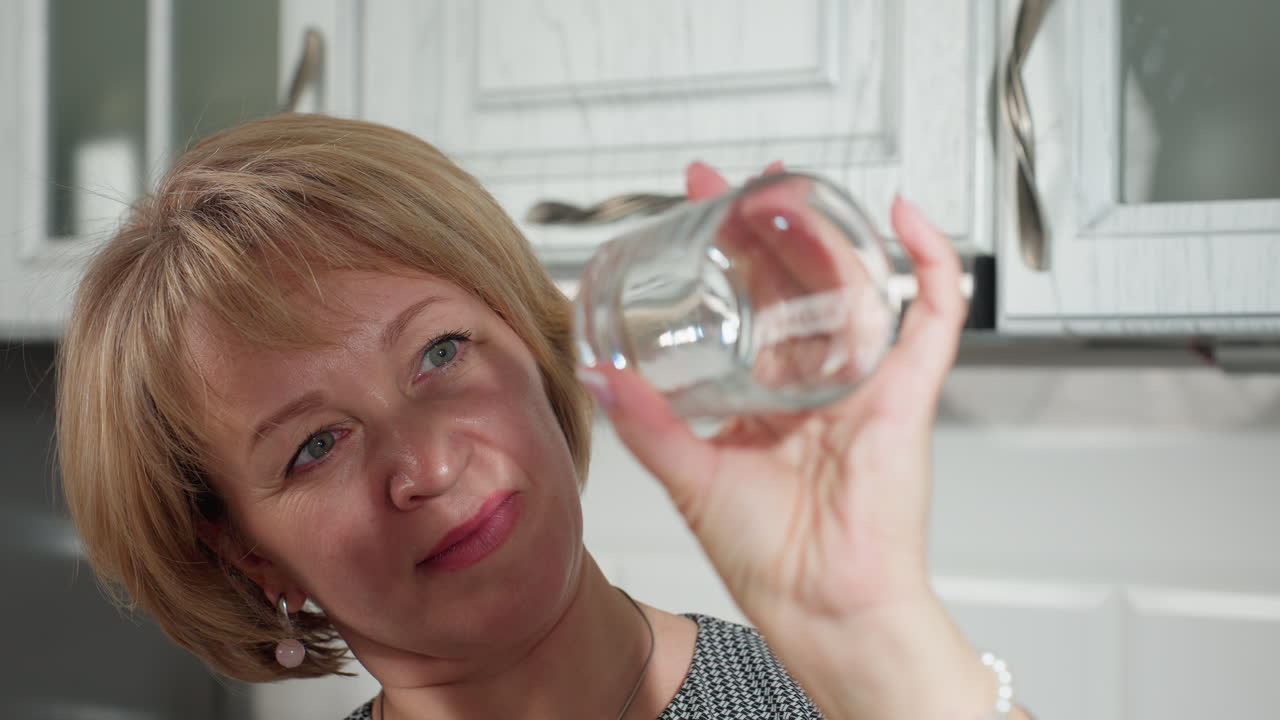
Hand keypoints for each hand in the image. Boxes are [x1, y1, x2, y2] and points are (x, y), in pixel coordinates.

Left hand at [577, 161, 998, 718]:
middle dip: (763, 225)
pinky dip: (933, 263)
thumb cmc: (769, 559)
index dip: (723, 254)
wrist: (823, 606)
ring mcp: (864, 383)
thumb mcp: (691, 477)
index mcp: (771, 398)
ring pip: (853, 283)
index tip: (690, 210)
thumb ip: (648, 424)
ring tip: (786, 187)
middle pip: (796, 282)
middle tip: (727, 184)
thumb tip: (601, 374)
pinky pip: (935, 316)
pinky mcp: (907, 393)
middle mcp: (818, 384)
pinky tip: (906, 217)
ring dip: (824, 229)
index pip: (749, 304)